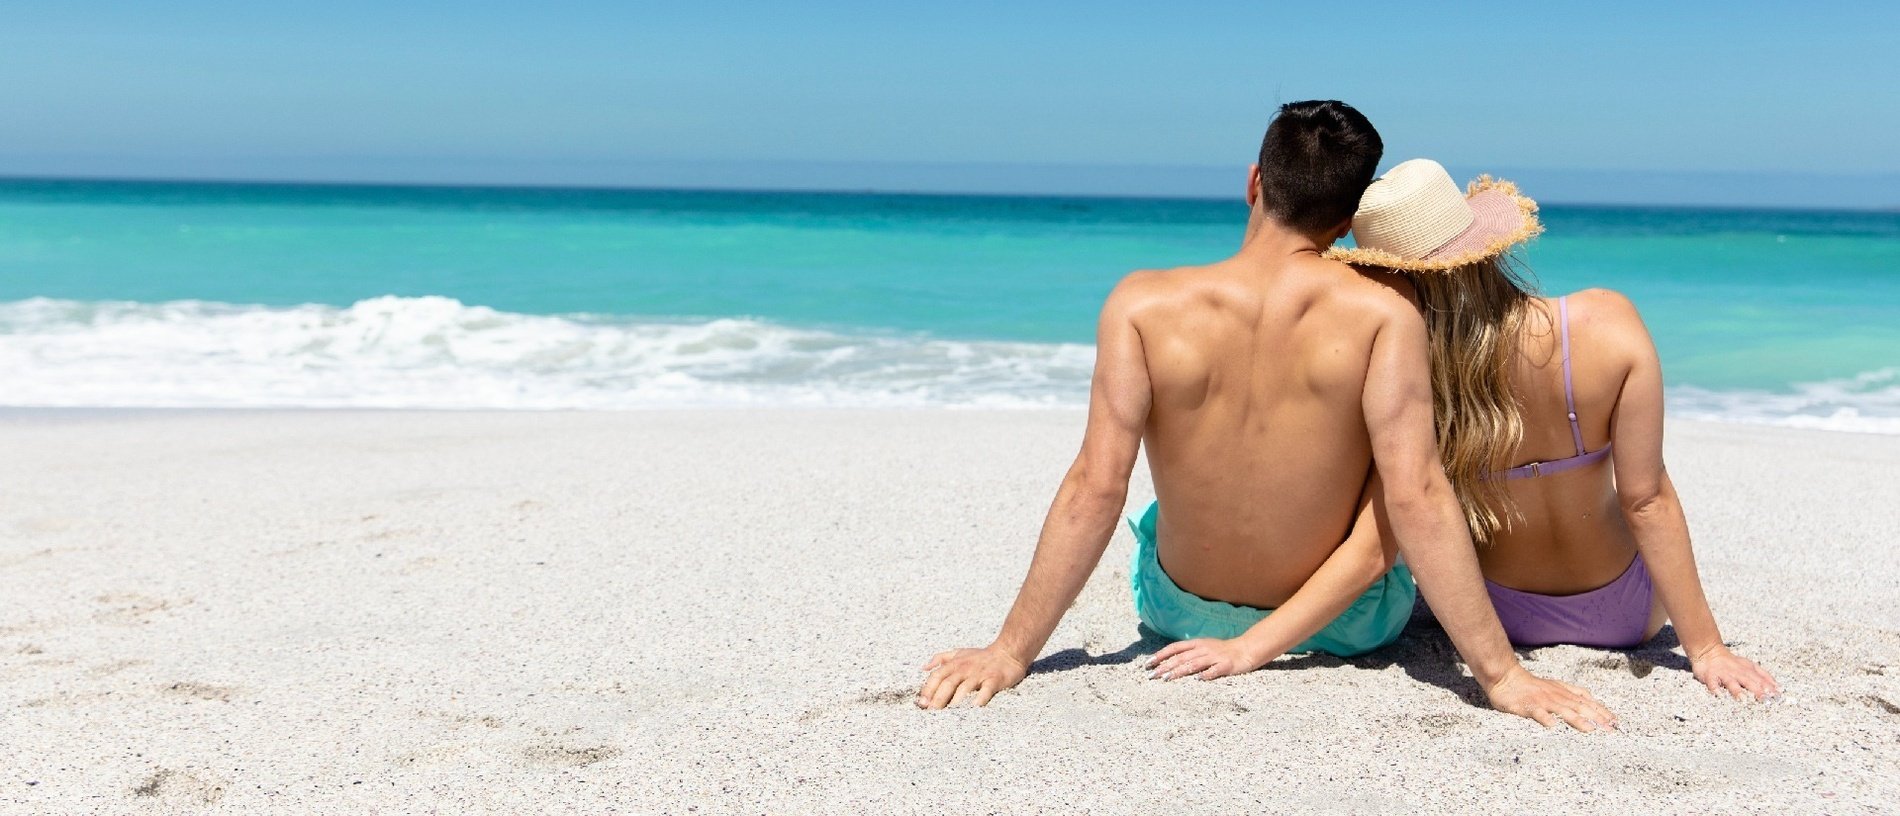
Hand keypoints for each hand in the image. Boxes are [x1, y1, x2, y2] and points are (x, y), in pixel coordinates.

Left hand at [917, 647, 1027, 708]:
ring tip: (948, 715)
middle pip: (948, 684)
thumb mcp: (959, 653)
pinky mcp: (994, 680)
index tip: (922, 703)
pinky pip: (986, 691)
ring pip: (964, 688)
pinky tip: (974, 710)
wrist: (1008, 652)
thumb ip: (940, 658)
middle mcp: (965, 668)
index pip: (937, 676)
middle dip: (938, 699)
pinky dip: (979, 700)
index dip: (928, 689)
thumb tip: (923, 668)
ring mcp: (980, 674)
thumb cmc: (981, 656)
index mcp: (955, 663)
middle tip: (932, 714)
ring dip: (955, 702)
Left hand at [1143, 637, 1267, 680]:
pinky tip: (1198, 680)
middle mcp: (1203, 649)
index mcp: (1197, 644)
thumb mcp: (1203, 648)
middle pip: (1180, 657)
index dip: (1161, 655)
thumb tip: (1168, 661)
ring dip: (1179, 671)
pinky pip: (1215, 670)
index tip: (1148, 663)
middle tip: (1151, 676)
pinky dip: (1206, 675)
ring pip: (1194, 664)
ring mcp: (1214, 657)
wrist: (1246, 649)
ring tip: (1166, 679)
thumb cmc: (1222, 651)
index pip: (1175, 648)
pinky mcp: (1226, 665)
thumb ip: (1188, 653)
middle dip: (1164, 666)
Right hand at [1484, 666, 1617, 731]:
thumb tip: (1592, 698)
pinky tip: (1552, 726)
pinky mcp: (1527, 705)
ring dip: (1577, 720)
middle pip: (1580, 707)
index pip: (1587, 702)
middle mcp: (1557, 696)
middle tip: (1610, 730)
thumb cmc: (1531, 685)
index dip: (1602, 711)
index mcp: (1564, 692)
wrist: (1506, 678)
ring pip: (1562, 710)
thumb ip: (1572, 692)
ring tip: (1590, 729)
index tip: (1616, 721)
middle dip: (1596, 718)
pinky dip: (1545, 718)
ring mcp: (1543, 701)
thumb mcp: (1556, 686)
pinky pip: (1537, 712)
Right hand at [1690, 646, 1779, 700]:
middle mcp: (1737, 671)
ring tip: (1743, 700)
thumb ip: (1763, 676)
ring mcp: (1723, 674)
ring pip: (1731, 682)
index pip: (1761, 678)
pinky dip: (1715, 689)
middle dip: (1757, 690)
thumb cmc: (1731, 663)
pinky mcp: (1710, 676)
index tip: (1778, 695)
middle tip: (1766, 700)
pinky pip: (1712, 683)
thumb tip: (1778, 688)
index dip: (1770, 686)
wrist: (1708, 651)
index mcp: (1748, 669)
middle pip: (1749, 681)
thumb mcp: (1749, 666)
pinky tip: (1719, 695)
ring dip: (1737, 691)